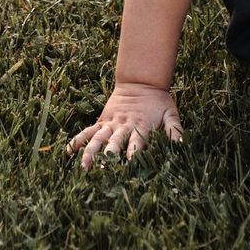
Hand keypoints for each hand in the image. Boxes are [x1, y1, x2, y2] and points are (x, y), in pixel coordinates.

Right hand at [66, 82, 184, 168]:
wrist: (141, 81)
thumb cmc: (159, 101)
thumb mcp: (171, 113)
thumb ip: (175, 129)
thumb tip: (181, 145)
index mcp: (141, 126)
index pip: (137, 142)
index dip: (134, 152)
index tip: (130, 164)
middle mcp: (124, 126)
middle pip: (115, 141)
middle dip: (108, 154)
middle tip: (102, 169)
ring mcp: (112, 123)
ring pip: (98, 138)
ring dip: (90, 151)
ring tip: (83, 166)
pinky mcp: (103, 121)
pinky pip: (88, 131)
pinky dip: (78, 140)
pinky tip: (68, 152)